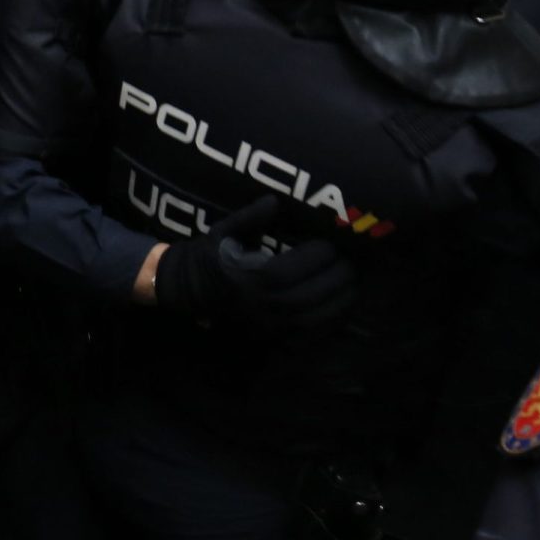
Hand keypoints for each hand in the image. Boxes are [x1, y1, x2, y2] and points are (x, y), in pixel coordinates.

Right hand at [153, 197, 357, 331]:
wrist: (186, 293)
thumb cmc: (207, 258)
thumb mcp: (223, 232)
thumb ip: (250, 217)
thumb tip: (275, 200)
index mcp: (254, 276)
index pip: (303, 265)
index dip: (325, 252)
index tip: (334, 241)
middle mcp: (267, 304)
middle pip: (319, 291)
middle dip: (342, 273)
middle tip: (351, 259)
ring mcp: (274, 326)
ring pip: (323, 315)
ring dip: (345, 298)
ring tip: (353, 281)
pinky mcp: (277, 339)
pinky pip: (315, 333)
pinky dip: (335, 320)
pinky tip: (341, 304)